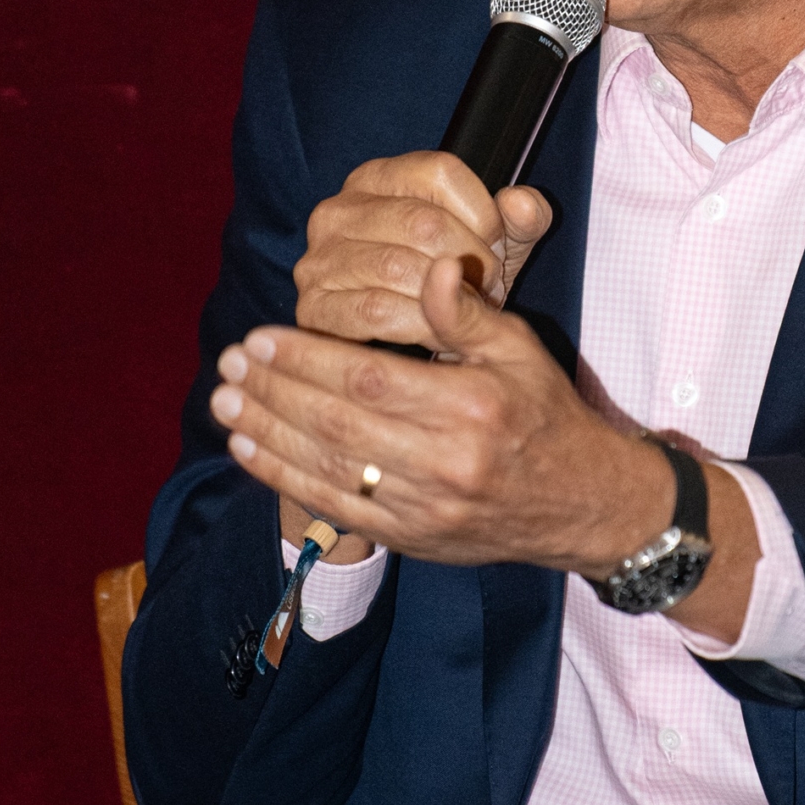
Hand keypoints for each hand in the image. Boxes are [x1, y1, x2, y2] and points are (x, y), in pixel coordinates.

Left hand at [210, 258, 758, 633]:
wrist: (581, 506)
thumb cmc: (545, 414)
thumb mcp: (520, 351)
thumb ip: (467, 312)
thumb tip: (432, 266)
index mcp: (471, 409)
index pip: (369, 380)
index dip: (307, 357)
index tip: (262, 335)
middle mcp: (445, 465)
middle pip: (337, 424)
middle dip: (273, 391)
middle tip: (229, 362)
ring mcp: (424, 510)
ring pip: (326, 468)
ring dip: (266, 433)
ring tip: (224, 402)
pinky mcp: (410, 539)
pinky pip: (335, 508)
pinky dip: (286, 480)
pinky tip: (251, 451)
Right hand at [292, 151, 552, 347]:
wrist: (415, 336)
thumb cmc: (453, 279)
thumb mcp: (497, 244)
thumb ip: (524, 218)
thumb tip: (523, 204)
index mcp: (380, 176)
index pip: (441, 170)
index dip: (483, 213)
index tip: (496, 246)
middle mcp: (339, 209)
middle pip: (423, 221)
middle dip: (467, 261)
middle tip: (484, 290)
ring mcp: (320, 258)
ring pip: (399, 267)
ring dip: (445, 297)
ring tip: (463, 311)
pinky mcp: (314, 306)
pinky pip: (374, 311)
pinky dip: (418, 325)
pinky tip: (437, 333)